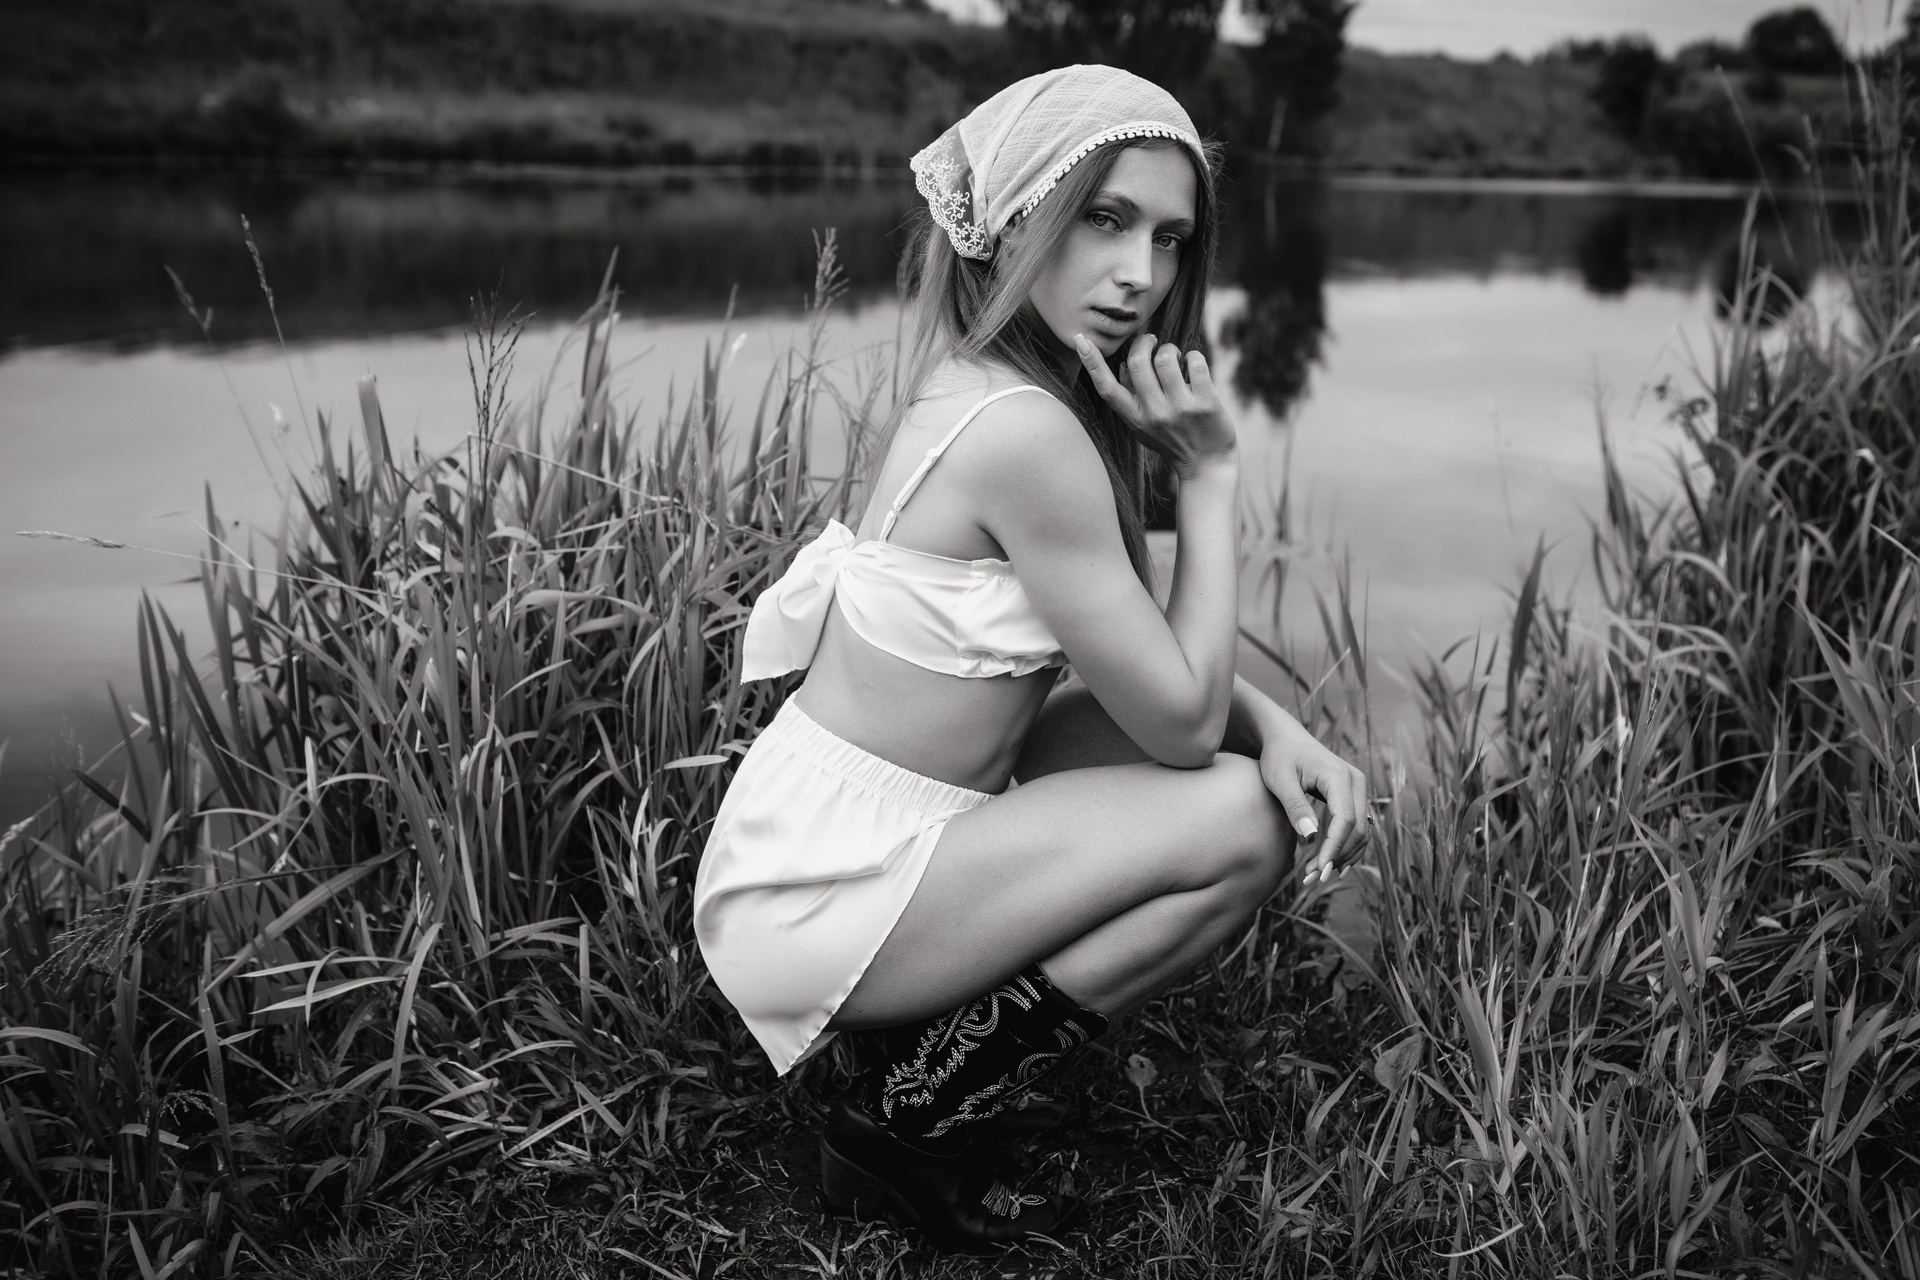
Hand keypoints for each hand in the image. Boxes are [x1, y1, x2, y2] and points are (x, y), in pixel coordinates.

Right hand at [1074, 332, 1236, 478]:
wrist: (1207, 464)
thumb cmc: (1172, 440)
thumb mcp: (1143, 427)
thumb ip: (1132, 400)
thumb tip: (1125, 363)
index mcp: (1135, 418)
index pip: (1107, 389)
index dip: (1092, 363)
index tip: (1081, 340)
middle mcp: (1154, 414)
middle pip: (1138, 363)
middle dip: (1144, 342)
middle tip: (1152, 341)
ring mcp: (1181, 409)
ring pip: (1166, 358)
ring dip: (1170, 349)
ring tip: (1175, 356)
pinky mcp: (1206, 403)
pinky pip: (1195, 363)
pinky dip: (1193, 356)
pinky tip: (1192, 364)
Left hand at [1256, 718, 1370, 883]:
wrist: (1286, 739)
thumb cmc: (1280, 756)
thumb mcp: (1280, 780)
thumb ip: (1295, 807)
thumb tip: (1311, 837)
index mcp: (1339, 776)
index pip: (1345, 820)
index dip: (1334, 848)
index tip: (1318, 870)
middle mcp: (1356, 782)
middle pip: (1359, 829)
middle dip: (1338, 857)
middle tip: (1313, 879)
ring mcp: (1358, 789)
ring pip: (1363, 832)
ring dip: (1344, 856)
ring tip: (1316, 875)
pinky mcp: (1354, 797)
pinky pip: (1359, 828)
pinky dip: (1347, 848)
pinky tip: (1331, 864)